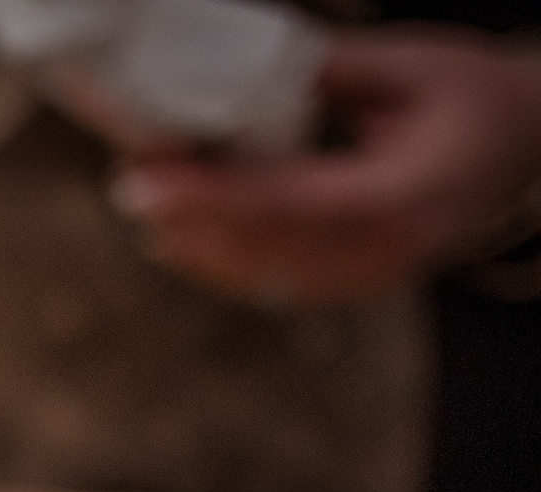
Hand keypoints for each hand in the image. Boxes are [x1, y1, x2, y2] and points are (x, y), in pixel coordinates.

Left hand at [112, 27, 540, 304]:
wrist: (521, 145)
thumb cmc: (472, 99)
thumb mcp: (412, 66)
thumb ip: (329, 70)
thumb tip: (243, 63)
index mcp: (410, 197)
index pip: (296, 207)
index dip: (219, 199)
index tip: (156, 183)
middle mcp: (390, 252)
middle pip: (270, 249)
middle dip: (193, 220)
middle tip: (134, 185)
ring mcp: (372, 276)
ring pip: (265, 275)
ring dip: (197, 243)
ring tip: (145, 200)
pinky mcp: (353, 282)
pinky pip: (276, 283)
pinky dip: (221, 259)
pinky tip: (174, 236)